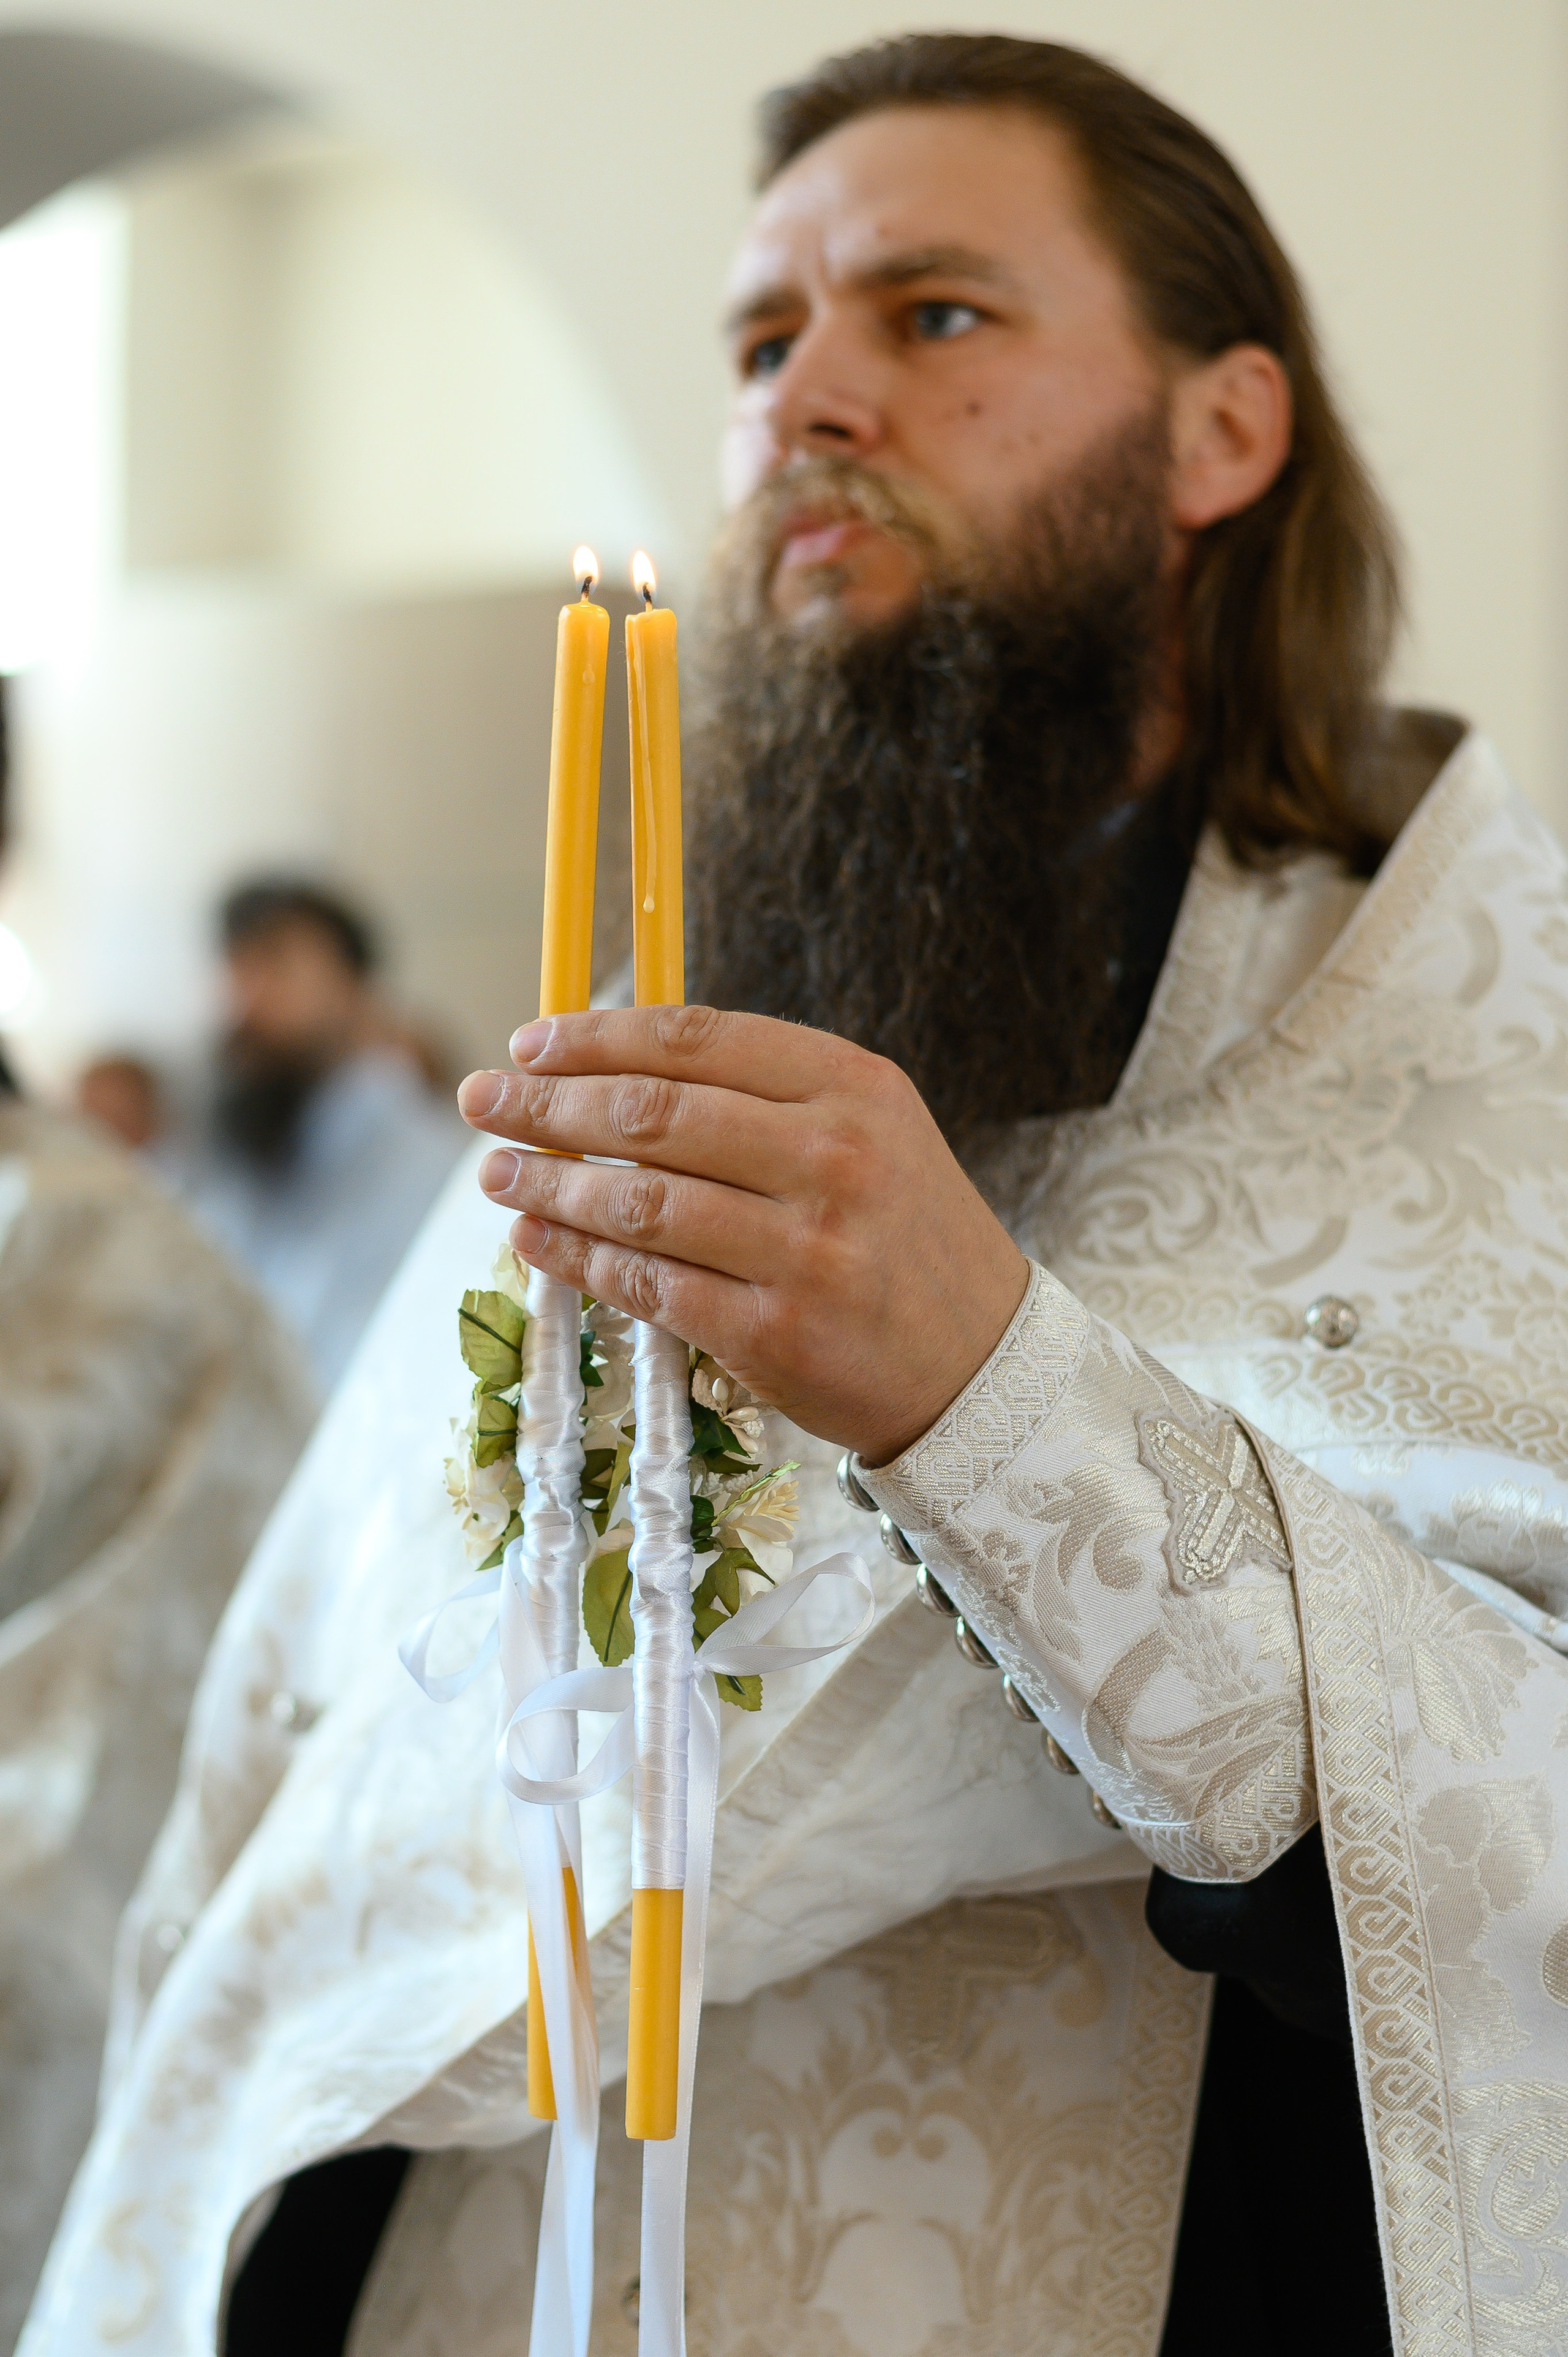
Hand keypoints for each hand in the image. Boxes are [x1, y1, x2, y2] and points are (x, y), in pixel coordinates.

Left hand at [457, 1007, 1028, 1466]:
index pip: (696, 1040)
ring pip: (640, 1202)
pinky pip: (649, 1285)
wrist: (979, 1364)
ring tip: (496, 1169)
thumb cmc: (904, 1235)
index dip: (597, 1037)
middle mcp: (832, 1160)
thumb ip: (762, 1093)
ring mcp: (805, 1251)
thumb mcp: (869, 1132)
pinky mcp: (776, 1333)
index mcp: (852, 1090)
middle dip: (548, 1102)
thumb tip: (615, 1069)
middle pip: (652, 1113)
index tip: (531, 1042)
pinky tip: (536, 1237)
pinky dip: (578, 1259)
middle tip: (483, 1098)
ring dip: (548, 1182)